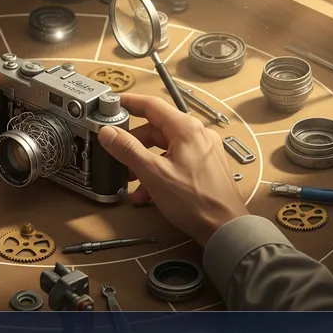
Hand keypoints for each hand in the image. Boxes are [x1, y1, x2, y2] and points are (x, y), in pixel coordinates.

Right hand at [97, 93, 248, 246]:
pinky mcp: (205, 168)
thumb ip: (128, 150)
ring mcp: (203, 151)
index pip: (152, 105)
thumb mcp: (153, 173)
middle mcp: (197, 135)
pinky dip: (159, 173)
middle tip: (116, 155)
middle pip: (156, 130)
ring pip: (165, 149)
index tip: (112, 104)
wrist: (225, 228)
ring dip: (144, 163)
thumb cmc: (194, 200)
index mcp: (186, 129)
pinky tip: (147, 194)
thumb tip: (107, 132)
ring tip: (130, 181)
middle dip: (134, 144)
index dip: (129, 103)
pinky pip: (175, 162)